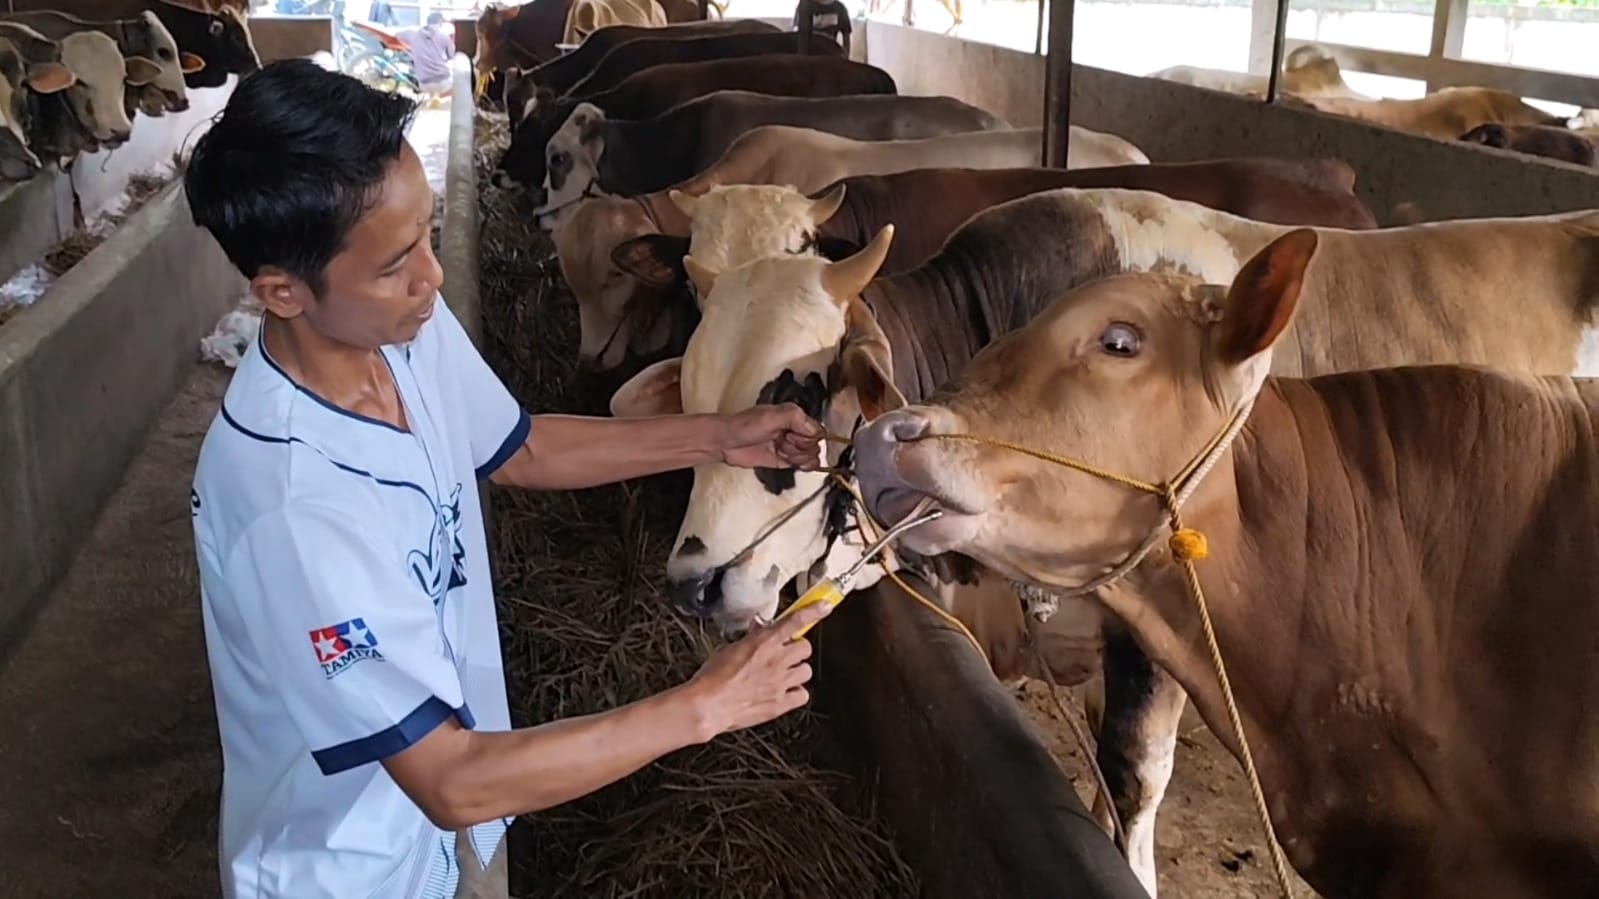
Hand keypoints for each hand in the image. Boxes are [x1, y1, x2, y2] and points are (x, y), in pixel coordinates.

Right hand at [684, 602, 832, 739]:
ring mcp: (781, 683)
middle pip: (805, 647)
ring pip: (806, 671)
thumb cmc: (713, 678)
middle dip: (796, 648)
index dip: (813, 612)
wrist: (708, 705)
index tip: (824, 606)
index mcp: (763, 643)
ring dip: (797, 670)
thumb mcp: (729, 648)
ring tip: (784, 673)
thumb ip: (750, 639)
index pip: (795, 621)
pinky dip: (796, 693)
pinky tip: (785, 692)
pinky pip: (802, 695)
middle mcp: (776, 661)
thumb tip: (758, 631)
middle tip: (786, 652)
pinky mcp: (780, 704)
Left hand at [719, 403, 823, 469]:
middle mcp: (795, 431)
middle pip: (815, 445)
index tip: (792, 436)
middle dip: (801, 447)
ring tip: (780, 450)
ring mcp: (790, 446)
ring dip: (797, 457)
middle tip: (782, 442)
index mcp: (794, 417)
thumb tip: (815, 430)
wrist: (725, 443)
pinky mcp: (784, 460)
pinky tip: (787, 459)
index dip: (808, 437)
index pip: (817, 430)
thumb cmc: (744, 425)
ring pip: (811, 457)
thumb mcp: (770, 416)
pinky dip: (799, 465)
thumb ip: (794, 418)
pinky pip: (803, 465)